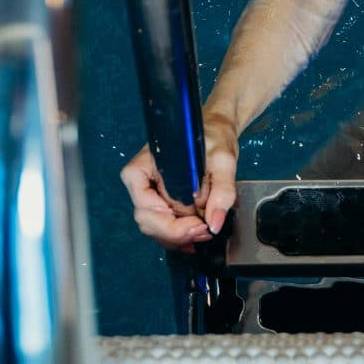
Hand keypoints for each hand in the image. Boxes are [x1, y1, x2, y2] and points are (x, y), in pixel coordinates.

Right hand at [117, 118, 241, 250]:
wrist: (216, 128)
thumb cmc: (214, 135)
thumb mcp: (222, 160)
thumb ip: (221, 191)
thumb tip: (214, 223)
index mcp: (144, 166)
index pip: (143, 202)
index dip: (167, 220)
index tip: (196, 222)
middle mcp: (141, 181)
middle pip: (147, 219)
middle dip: (175, 232)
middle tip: (204, 230)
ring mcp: (151, 193)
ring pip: (154, 227)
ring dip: (178, 236)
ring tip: (206, 231)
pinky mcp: (162, 201)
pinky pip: (163, 226)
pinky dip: (179, 235)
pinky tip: (197, 235)